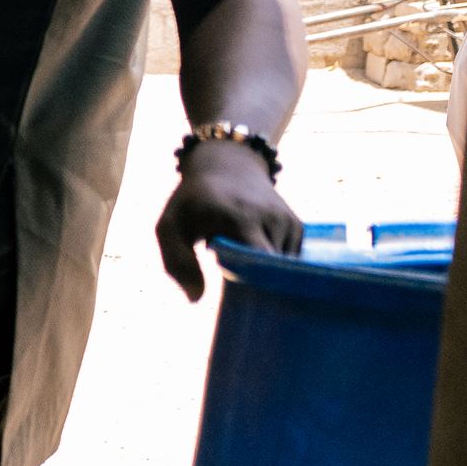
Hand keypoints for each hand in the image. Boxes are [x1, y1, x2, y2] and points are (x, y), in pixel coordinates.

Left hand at [154, 140, 301, 300]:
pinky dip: (274, 263)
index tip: (237, 291)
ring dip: (264, 272)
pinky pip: (290, 258)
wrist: (226, 166)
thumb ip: (177, 262)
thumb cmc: (191, 202)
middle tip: (233, 277)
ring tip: (240, 257)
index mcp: (239, 217)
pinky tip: (254, 250)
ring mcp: (287, 220)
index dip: (251, 283)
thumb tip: (195, 299)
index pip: (259, 263)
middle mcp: (269, 217)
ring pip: (283, 268)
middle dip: (258, 283)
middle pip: (274, 270)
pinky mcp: (298, 225)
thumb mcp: (169, 226)